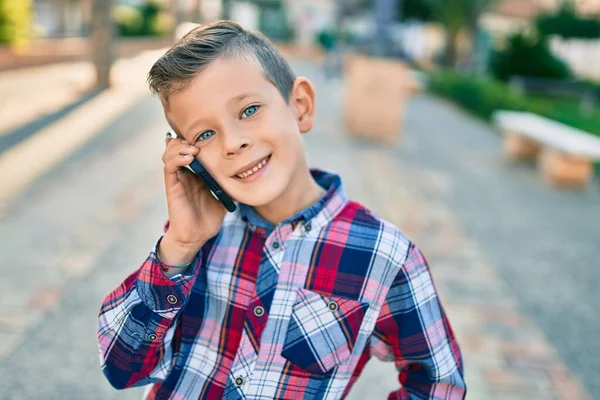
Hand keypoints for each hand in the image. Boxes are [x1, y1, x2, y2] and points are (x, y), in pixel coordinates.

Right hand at [161, 136, 225, 255]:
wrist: (197, 236)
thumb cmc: (209, 218)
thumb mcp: (224, 197)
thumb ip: (230, 185)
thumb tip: (246, 176)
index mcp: (196, 174)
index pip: (192, 149)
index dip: (197, 140)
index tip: (211, 137)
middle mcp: (185, 173)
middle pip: (178, 146)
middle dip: (187, 139)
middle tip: (199, 142)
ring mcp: (177, 178)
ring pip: (171, 153)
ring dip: (181, 147)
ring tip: (193, 150)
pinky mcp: (172, 186)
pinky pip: (169, 167)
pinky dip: (176, 158)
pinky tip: (189, 158)